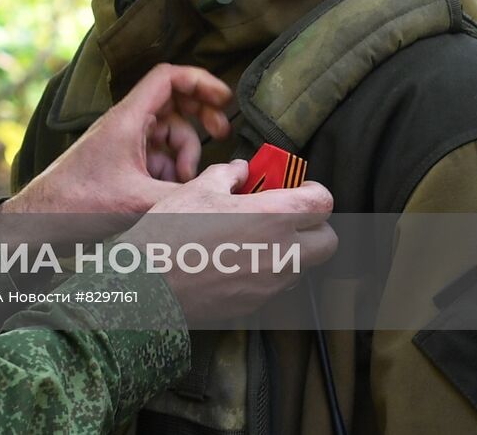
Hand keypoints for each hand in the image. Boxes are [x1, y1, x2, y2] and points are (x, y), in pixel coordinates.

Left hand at [1, 63, 232, 221]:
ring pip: (169, 133)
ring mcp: (126, 140)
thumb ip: (183, 197)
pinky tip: (168, 190)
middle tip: (221, 131)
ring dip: (184, 154)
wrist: (46, 215)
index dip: (200, 81)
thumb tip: (219, 194)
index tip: (224, 98)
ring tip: (184, 180)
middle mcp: (127, 122)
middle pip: (174, 101)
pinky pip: (157, 153)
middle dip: (201, 116)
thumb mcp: (139, 200)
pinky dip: (170, 168)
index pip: (167, 77)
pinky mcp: (124, 158)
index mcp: (128, 118)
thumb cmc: (79, 200)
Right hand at [127, 161, 337, 321]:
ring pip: (304, 265)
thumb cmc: (171, 232)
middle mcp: (282, 253)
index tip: (296, 189)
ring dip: (292, 249)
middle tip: (285, 215)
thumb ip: (229, 175)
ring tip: (256, 238)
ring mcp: (271, 283)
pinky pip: (277, 284)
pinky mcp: (256, 305)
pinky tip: (236, 261)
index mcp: (273, 217)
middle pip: (328, 240)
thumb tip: (241, 171)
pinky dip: (268, 271)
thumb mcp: (198, 188)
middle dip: (314, 226)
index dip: (312, 192)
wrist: (148, 284)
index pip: (322, 202)